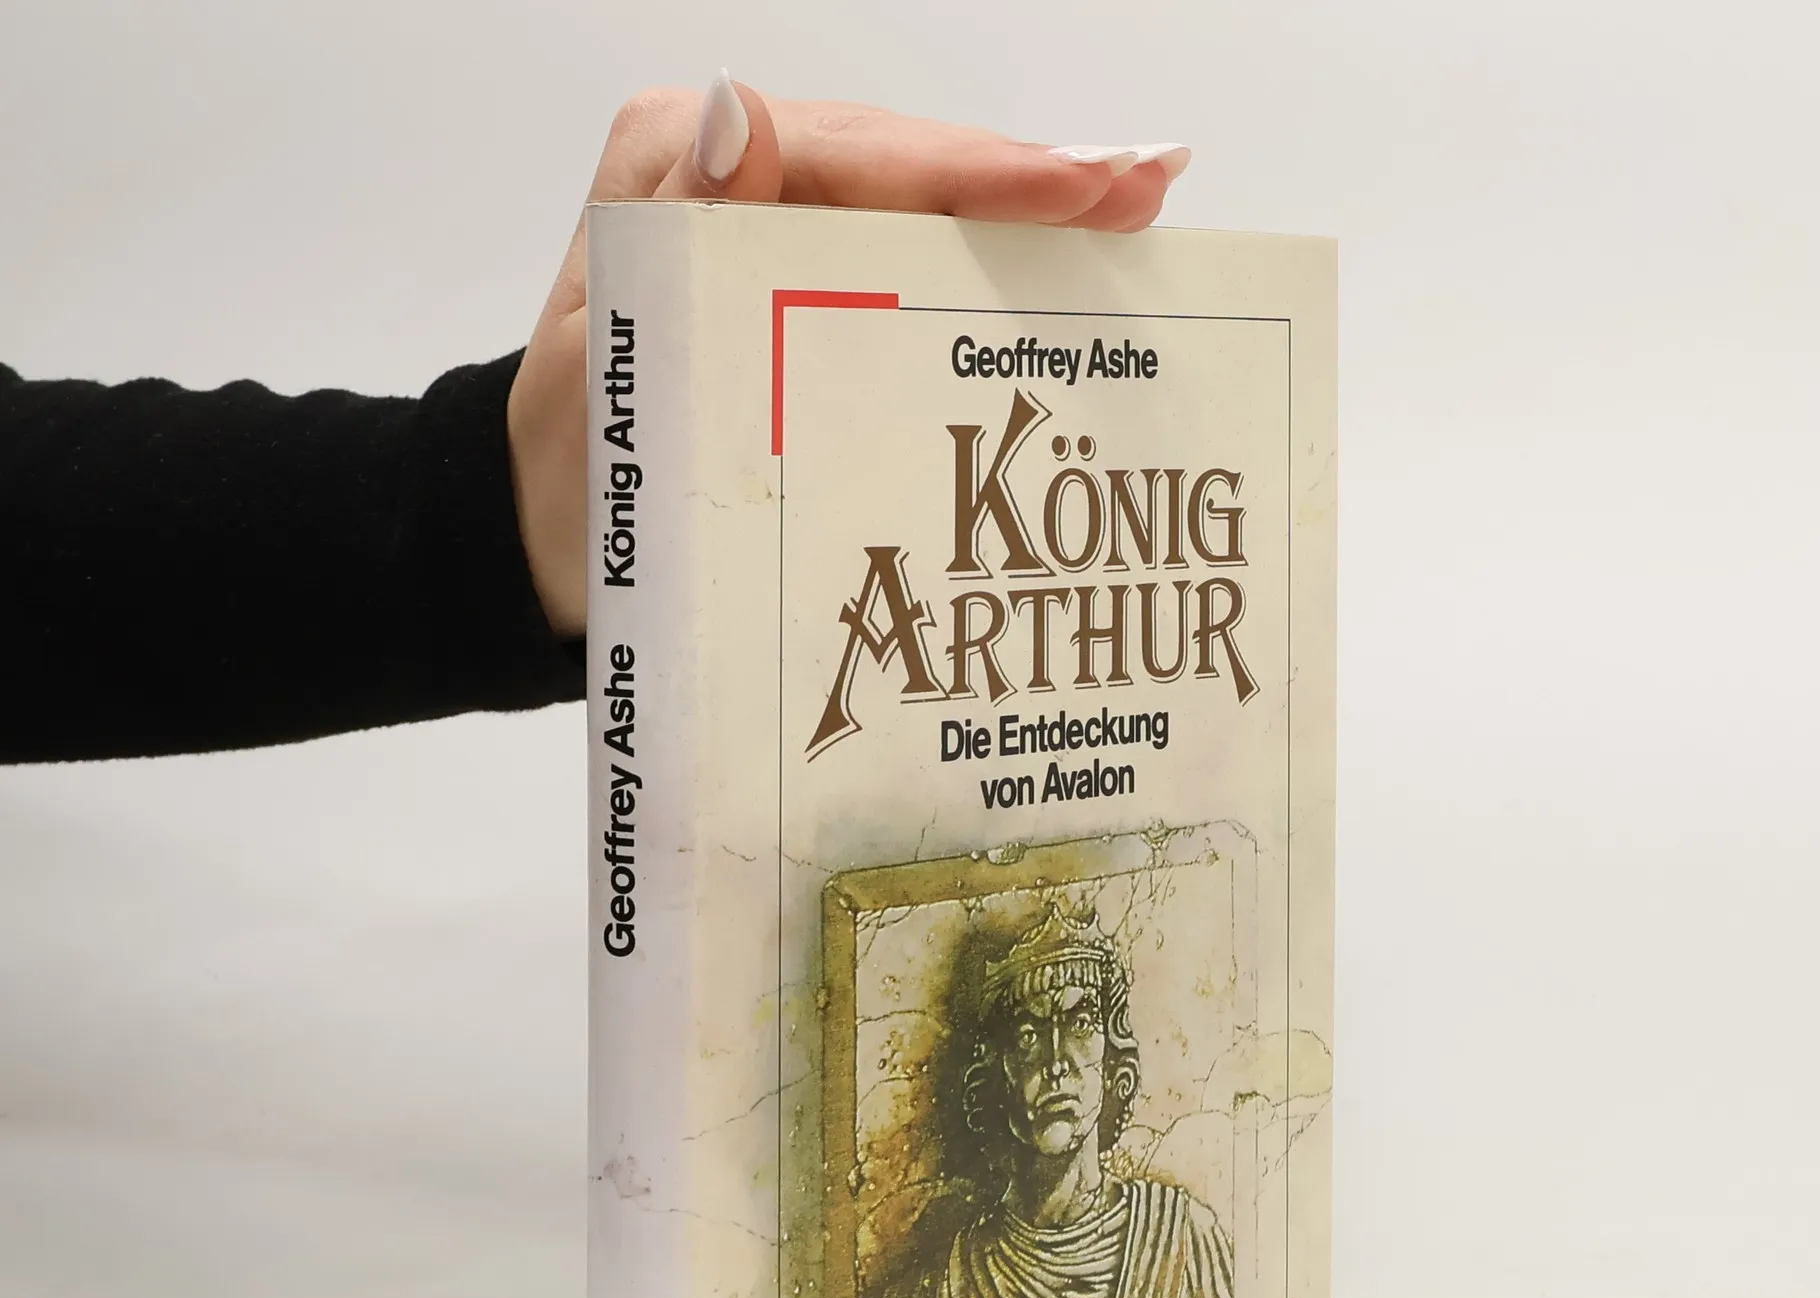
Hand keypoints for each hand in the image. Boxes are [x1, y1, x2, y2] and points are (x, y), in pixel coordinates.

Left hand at [507, 74, 1190, 634]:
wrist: (559, 544)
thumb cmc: (577, 474)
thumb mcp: (596, 366)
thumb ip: (667, 242)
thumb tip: (736, 118)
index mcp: (679, 166)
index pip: (849, 154)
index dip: (969, 171)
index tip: (1073, 188)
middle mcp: (738, 181)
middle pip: (906, 168)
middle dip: (1030, 183)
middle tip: (1148, 188)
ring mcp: (783, 234)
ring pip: (925, 213)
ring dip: (1035, 221)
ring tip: (1143, 211)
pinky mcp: (812, 292)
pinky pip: (912, 268)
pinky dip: (995, 274)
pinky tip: (1078, 268)